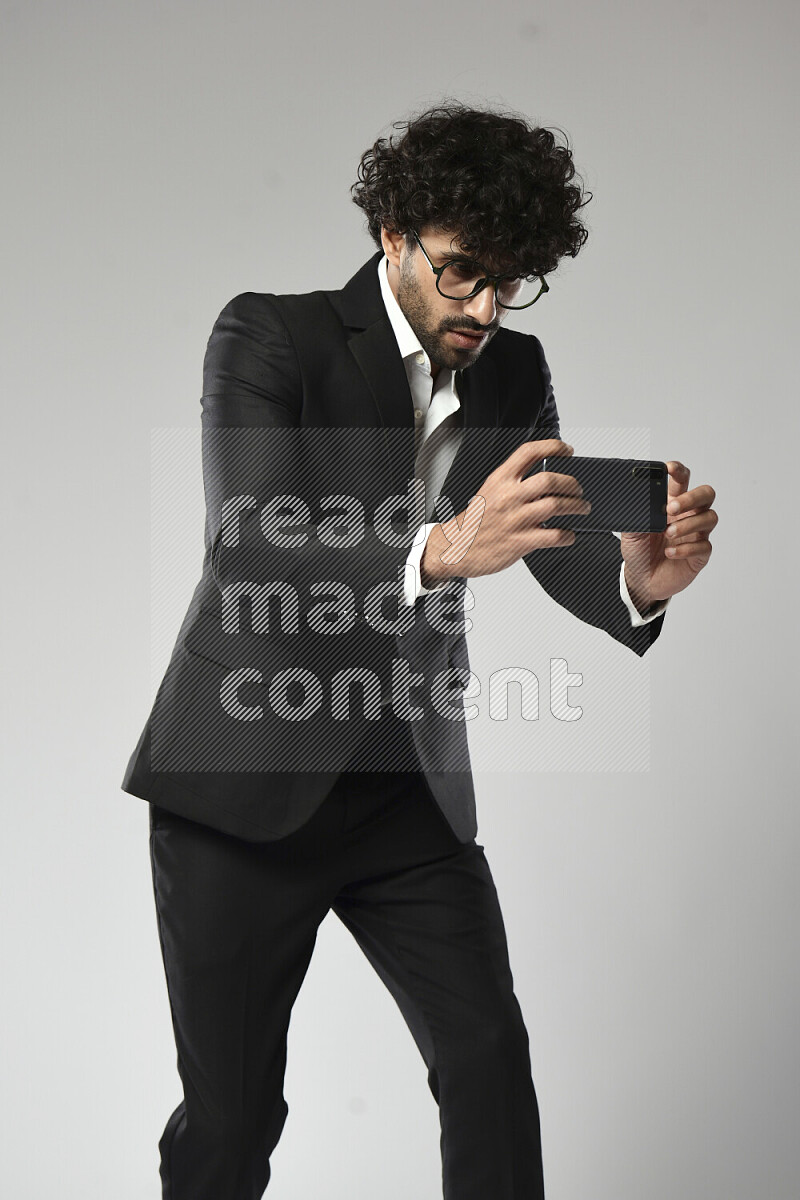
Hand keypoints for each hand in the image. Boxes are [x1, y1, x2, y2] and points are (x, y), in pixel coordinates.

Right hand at [420, 439, 591, 585]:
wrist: (457, 548)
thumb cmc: (475, 522)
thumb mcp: (489, 492)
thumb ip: (514, 483)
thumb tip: (546, 480)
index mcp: (500, 480)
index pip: (529, 452)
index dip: (553, 447)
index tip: (567, 451)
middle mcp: (508, 497)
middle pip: (550, 480)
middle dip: (572, 484)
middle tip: (578, 489)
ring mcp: (515, 519)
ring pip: (556, 505)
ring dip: (576, 506)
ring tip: (581, 508)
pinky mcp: (520, 542)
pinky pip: (554, 536)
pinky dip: (567, 535)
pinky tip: (568, 534)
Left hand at [620, 461, 716, 613]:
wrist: (640, 579)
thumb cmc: (639, 550)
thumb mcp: (630, 530)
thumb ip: (635, 514)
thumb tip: (635, 499)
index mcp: (672, 503)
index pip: (683, 479)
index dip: (679, 471)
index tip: (668, 469)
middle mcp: (688, 515)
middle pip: (706, 494)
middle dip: (690, 498)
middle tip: (670, 508)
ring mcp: (696, 534)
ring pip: (709, 518)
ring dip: (687, 524)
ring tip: (668, 533)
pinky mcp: (700, 555)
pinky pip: (704, 546)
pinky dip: (686, 548)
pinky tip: (670, 552)